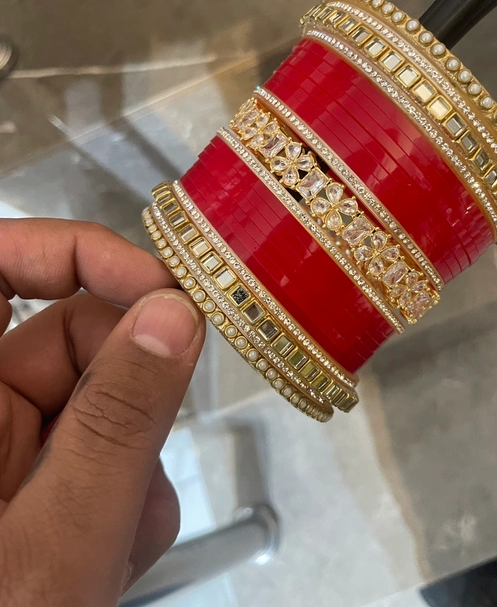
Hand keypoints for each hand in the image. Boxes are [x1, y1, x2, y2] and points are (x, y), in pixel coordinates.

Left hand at [0, 218, 205, 605]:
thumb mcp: (61, 537)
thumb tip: (174, 315)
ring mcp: (1, 443)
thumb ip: (122, 420)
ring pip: (98, 400)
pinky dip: (125, 491)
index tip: (155, 284)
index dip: (74, 250)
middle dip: (132, 391)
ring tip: (120, 539)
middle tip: (156, 450)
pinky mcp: (30, 475)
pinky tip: (112, 550)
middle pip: (71, 336)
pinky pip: (96, 446)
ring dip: (134, 461)